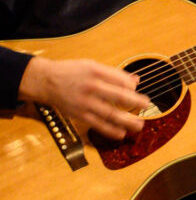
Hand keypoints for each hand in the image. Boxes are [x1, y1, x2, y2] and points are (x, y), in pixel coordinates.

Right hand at [17, 57, 149, 140]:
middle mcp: (91, 87)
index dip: (132, 86)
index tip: (136, 90)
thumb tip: (136, 81)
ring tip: (139, 125)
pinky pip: (98, 124)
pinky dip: (111, 130)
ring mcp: (85, 103)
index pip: (121, 80)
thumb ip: (114, 73)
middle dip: (136, 102)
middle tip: (146, 105)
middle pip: (118, 96)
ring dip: (127, 121)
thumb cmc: (71, 72)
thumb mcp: (92, 65)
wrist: (45, 81)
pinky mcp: (80, 115)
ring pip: (110, 114)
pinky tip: (122, 134)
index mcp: (96, 72)